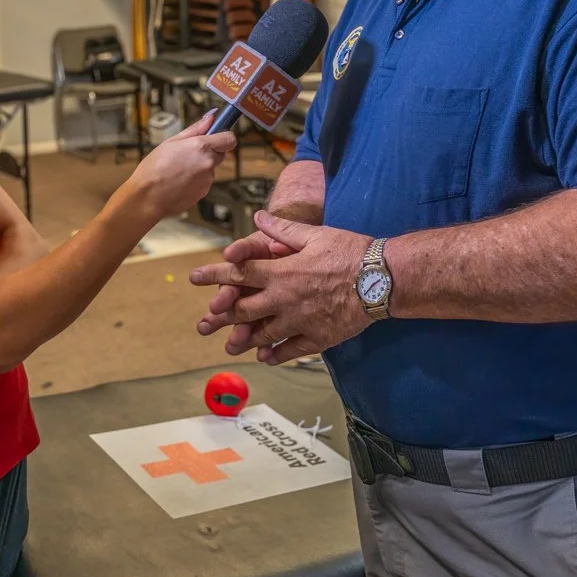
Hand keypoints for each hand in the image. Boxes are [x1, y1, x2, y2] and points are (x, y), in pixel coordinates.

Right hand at [123, 110, 236, 220]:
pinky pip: (204, 181)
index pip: (229, 139)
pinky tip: (179, 181)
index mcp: (201, 147)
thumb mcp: (171, 142)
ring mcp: (207, 180)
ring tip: (178, 170)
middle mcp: (208, 163)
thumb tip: (211, 118)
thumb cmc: (154, 168)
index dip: (224, 137)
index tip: (216, 136)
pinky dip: (195, 180)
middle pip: (221, 154)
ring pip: (210, 168)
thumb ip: (195, 129)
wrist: (147, 197)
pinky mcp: (204, 192)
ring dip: (200, 167)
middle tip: (189, 153)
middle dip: (210, 152)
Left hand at [189, 211, 372, 364]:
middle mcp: (284, 299)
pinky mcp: (318, 337)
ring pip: (264, 334)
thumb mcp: (314, 234)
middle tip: (205, 323)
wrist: (382, 279)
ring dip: (245, 340)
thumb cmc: (350, 251)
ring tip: (231, 347)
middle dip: (222, 316)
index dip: (214, 275)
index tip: (194, 278)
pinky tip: (266, 357)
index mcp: (281, 271)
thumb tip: (258, 218)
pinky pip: (292, 350)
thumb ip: (282, 229)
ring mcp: (300, 321)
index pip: (239, 273)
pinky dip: (277, 354)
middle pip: (245, 309)